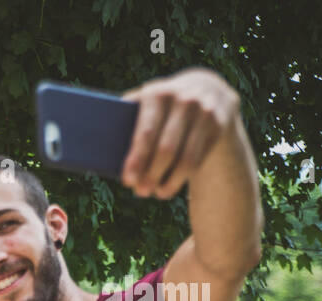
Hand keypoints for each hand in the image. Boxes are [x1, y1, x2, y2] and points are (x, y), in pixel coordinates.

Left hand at [121, 68, 241, 199]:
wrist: (207, 86)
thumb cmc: (162, 104)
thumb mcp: (147, 102)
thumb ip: (128, 118)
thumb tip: (103, 150)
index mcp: (157, 93)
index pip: (146, 132)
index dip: (137, 159)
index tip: (128, 181)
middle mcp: (184, 99)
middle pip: (166, 149)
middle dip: (151, 174)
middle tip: (140, 191)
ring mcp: (205, 111)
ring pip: (186, 158)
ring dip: (169, 181)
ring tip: (156, 193)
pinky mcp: (219, 124)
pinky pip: (199, 159)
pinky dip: (182, 178)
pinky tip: (169, 187)